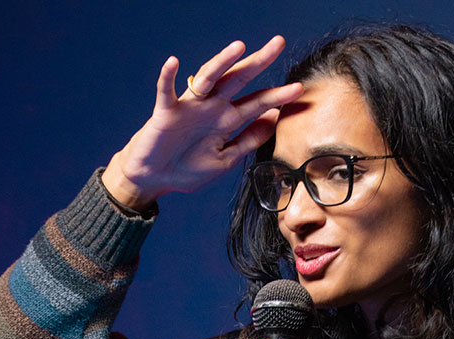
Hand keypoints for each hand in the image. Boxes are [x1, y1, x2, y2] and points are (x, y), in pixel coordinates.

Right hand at [101, 36, 303, 209]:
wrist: (153, 179)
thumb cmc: (187, 169)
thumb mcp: (226, 158)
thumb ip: (248, 140)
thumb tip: (274, 119)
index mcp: (226, 120)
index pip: (257, 103)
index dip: (277, 96)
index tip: (299, 89)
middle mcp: (211, 107)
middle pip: (238, 80)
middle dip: (258, 62)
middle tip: (278, 43)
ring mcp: (189, 107)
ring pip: (207, 79)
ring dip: (222, 62)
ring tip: (239, 47)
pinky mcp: (165, 112)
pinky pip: (165, 91)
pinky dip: (168, 77)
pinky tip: (173, 63)